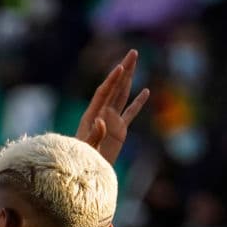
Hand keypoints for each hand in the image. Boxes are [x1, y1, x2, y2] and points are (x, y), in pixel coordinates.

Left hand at [76, 49, 149, 164]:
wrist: (84, 173)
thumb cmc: (81, 161)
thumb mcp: (87, 149)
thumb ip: (94, 135)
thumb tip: (101, 121)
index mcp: (91, 116)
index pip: (103, 93)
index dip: (112, 80)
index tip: (121, 67)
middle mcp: (102, 114)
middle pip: (115, 88)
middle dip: (124, 70)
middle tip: (133, 52)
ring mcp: (111, 121)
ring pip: (123, 96)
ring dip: (130, 79)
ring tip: (136, 62)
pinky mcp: (120, 131)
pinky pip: (131, 114)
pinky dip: (138, 103)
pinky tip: (146, 91)